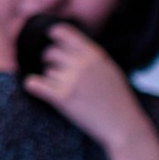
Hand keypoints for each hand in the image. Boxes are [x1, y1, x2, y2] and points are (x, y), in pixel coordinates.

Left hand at [23, 23, 149, 149]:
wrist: (125, 127)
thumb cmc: (119, 101)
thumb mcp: (110, 70)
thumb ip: (90, 58)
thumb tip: (68, 48)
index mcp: (94, 54)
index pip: (64, 33)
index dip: (53, 35)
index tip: (49, 38)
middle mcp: (82, 64)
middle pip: (50, 52)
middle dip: (49, 61)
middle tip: (54, 72)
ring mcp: (72, 80)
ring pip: (47, 72)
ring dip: (51, 80)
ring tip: (66, 92)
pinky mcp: (63, 98)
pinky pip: (35, 84)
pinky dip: (32, 85)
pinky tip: (33, 87)